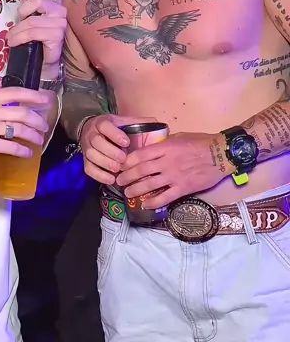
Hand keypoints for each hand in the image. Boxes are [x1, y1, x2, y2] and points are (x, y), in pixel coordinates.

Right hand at [0, 87, 51, 166]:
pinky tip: (27, 153)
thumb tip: (17, 110)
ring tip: (39, 140)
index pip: (14, 92)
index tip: (46, 99)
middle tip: (45, 126)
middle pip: (21, 112)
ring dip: (33, 135)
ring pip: (19, 129)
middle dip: (37, 119)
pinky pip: (11, 146)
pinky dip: (22, 150)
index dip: (33, 95)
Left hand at [6, 0, 66, 71]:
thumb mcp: (30, 14)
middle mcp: (61, 11)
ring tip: (11, 37)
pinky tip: (13, 42)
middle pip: (39, 1)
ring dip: (17, 30)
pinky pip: (34, 32)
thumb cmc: (35, 38)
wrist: (41, 62)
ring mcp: (61, 24)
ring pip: (33, 20)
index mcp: (56, 3)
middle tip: (18, 22)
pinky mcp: (57, 36)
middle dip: (23, 11)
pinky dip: (20, 37)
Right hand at [80, 114, 155, 185]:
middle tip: (122, 160)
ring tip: (117, 170)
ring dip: (104, 163)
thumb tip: (160, 126)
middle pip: (96, 142)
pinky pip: (88, 168)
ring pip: (91, 155)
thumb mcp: (125, 122)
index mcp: (102, 123)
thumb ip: (140, 123)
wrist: (93, 131)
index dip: (114, 134)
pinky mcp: (85, 160)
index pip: (105, 126)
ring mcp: (87, 147)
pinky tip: (111, 179)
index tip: (126, 142)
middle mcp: (92, 134)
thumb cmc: (114, 128)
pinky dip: (99, 175)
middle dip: (110, 151)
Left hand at [116, 132, 230, 207]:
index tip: (121, 165)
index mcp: (165, 147)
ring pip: (149, 185)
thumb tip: (153, 148)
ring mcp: (175, 176)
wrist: (221, 154)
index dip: (128, 161)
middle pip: (141, 171)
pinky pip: (165, 197)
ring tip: (128, 193)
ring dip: (136, 190)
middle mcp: (167, 162)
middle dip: (127, 177)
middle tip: (119, 181)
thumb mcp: (180, 137)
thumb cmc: (201, 142)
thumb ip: (165, 144)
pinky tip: (145, 204)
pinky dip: (153, 202)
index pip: (141, 155)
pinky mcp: (183, 188)